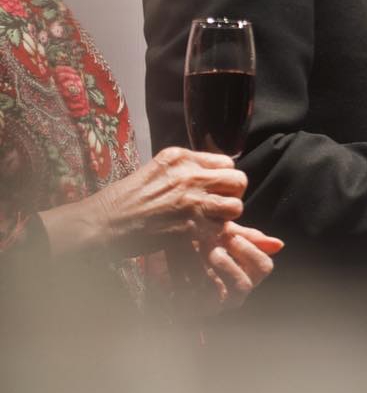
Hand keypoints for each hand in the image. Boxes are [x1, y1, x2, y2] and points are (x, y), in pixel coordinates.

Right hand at [41, 148, 245, 259]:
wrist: (101, 223)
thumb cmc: (123, 199)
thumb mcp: (155, 171)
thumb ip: (184, 170)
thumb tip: (212, 174)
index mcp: (180, 158)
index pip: (227, 163)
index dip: (223, 179)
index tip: (213, 190)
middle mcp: (189, 175)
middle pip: (238, 180)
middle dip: (232, 195)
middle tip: (217, 206)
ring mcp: (191, 200)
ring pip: (235, 206)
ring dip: (225, 216)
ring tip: (208, 221)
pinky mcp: (190, 226)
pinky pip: (220, 229)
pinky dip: (213, 234)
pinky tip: (197, 235)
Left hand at [166, 222, 285, 314]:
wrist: (156, 265)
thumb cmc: (191, 249)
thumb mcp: (219, 238)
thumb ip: (246, 238)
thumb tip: (279, 245)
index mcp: (243, 272)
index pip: (263, 265)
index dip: (252, 248)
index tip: (232, 234)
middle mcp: (237, 289)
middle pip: (257, 274)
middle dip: (243, 253)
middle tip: (224, 239)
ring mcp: (222, 300)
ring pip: (242, 287)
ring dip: (228, 265)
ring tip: (211, 251)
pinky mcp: (204, 308)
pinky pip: (217, 298)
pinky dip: (210, 279)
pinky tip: (196, 267)